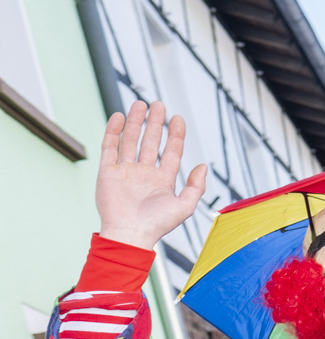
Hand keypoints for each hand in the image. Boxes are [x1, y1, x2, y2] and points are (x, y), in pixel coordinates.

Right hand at [95, 102, 208, 249]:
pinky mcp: (107, 172)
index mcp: (163, 180)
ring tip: (141, 104)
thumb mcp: (185, 206)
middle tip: (158, 104)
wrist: (129, 234)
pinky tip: (120, 116)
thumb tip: (204, 165)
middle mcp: (144, 173)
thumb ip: (196, 186)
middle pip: (150, 142)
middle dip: (155, 123)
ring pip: (131, 140)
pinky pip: (110, 147)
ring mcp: (125, 171)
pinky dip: (114, 131)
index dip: (175, 134)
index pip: (171, 151)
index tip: (178, 118)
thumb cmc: (157, 224)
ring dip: (135, 122)